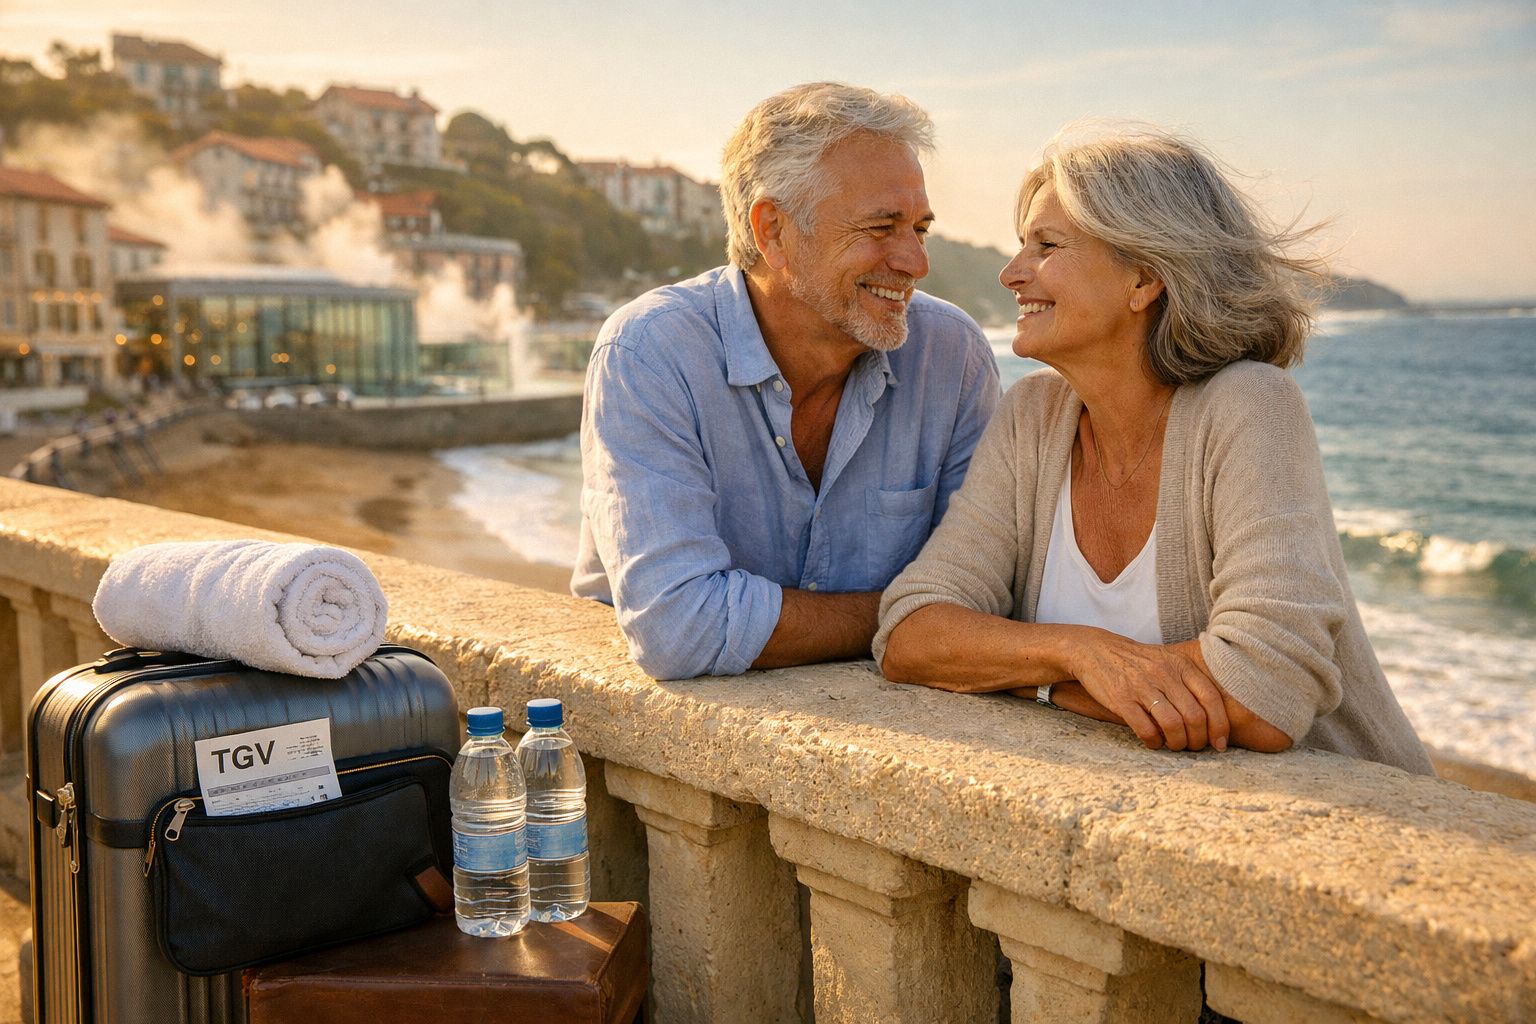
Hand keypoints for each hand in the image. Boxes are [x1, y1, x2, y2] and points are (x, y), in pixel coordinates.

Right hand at [1065, 631, 1230, 750]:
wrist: (1096, 651)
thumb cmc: (1138, 662)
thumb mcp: (1167, 661)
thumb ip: (1190, 682)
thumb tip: (1215, 717)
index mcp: (1180, 664)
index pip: (1211, 698)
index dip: (1220, 726)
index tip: (1219, 743)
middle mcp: (1164, 674)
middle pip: (1195, 716)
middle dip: (1199, 740)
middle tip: (1194, 747)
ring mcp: (1142, 686)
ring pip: (1173, 725)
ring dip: (1178, 744)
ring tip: (1175, 746)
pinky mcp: (1121, 699)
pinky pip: (1146, 729)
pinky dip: (1154, 743)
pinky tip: (1154, 742)